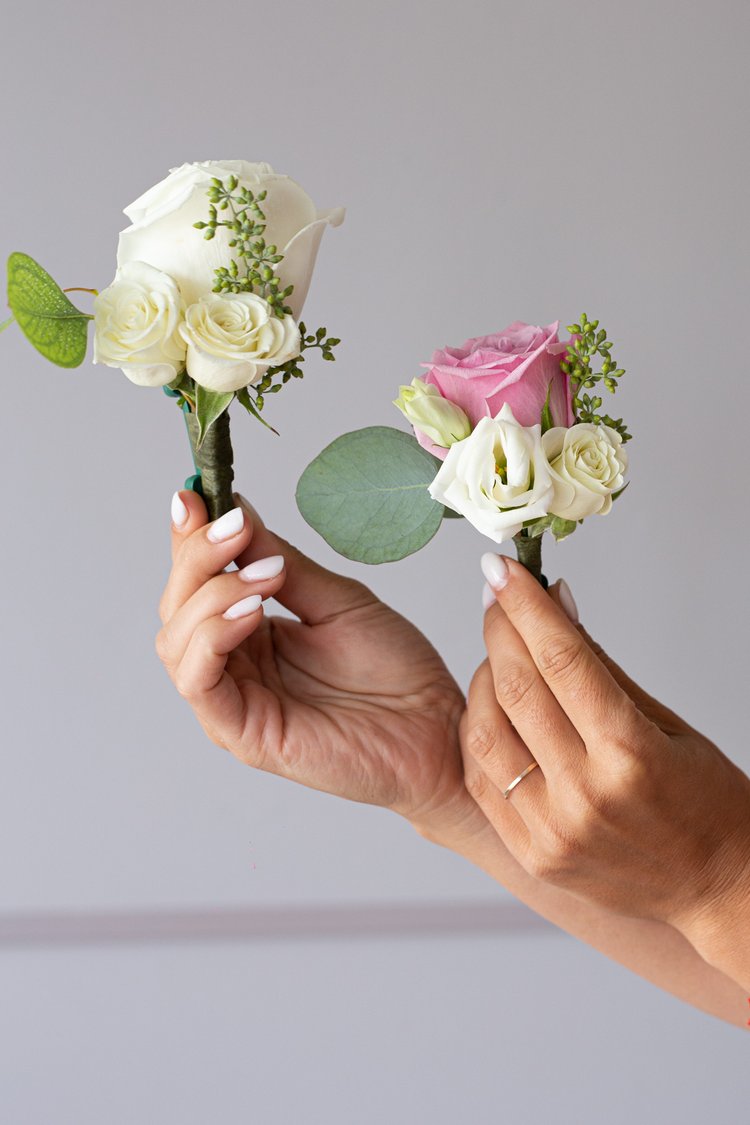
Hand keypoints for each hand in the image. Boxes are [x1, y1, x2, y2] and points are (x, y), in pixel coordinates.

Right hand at [156, 489, 470, 830]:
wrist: (439, 729)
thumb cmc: (396, 670)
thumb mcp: (336, 598)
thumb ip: (279, 559)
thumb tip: (232, 507)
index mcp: (249, 631)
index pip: (196, 580)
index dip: (189, 538)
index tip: (198, 495)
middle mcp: (233, 666)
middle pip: (176, 606)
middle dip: (197, 558)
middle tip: (235, 527)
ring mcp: (233, 701)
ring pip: (177, 641)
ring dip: (210, 595)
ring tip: (264, 573)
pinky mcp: (242, 734)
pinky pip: (199, 683)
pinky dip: (213, 638)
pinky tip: (251, 611)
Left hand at [462, 554, 749, 946]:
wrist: (717, 888)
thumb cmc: (704, 799)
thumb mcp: (666, 723)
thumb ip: (602, 667)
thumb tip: (558, 603)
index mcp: (630, 755)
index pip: (562, 659)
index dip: (526, 605)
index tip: (504, 569)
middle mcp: (586, 795)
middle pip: (518, 689)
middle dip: (500, 629)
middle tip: (495, 595)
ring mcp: (553, 831)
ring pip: (486, 732)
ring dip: (484, 679)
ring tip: (500, 654)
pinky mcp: (532, 855)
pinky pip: (483, 780)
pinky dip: (479, 733)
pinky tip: (491, 706)